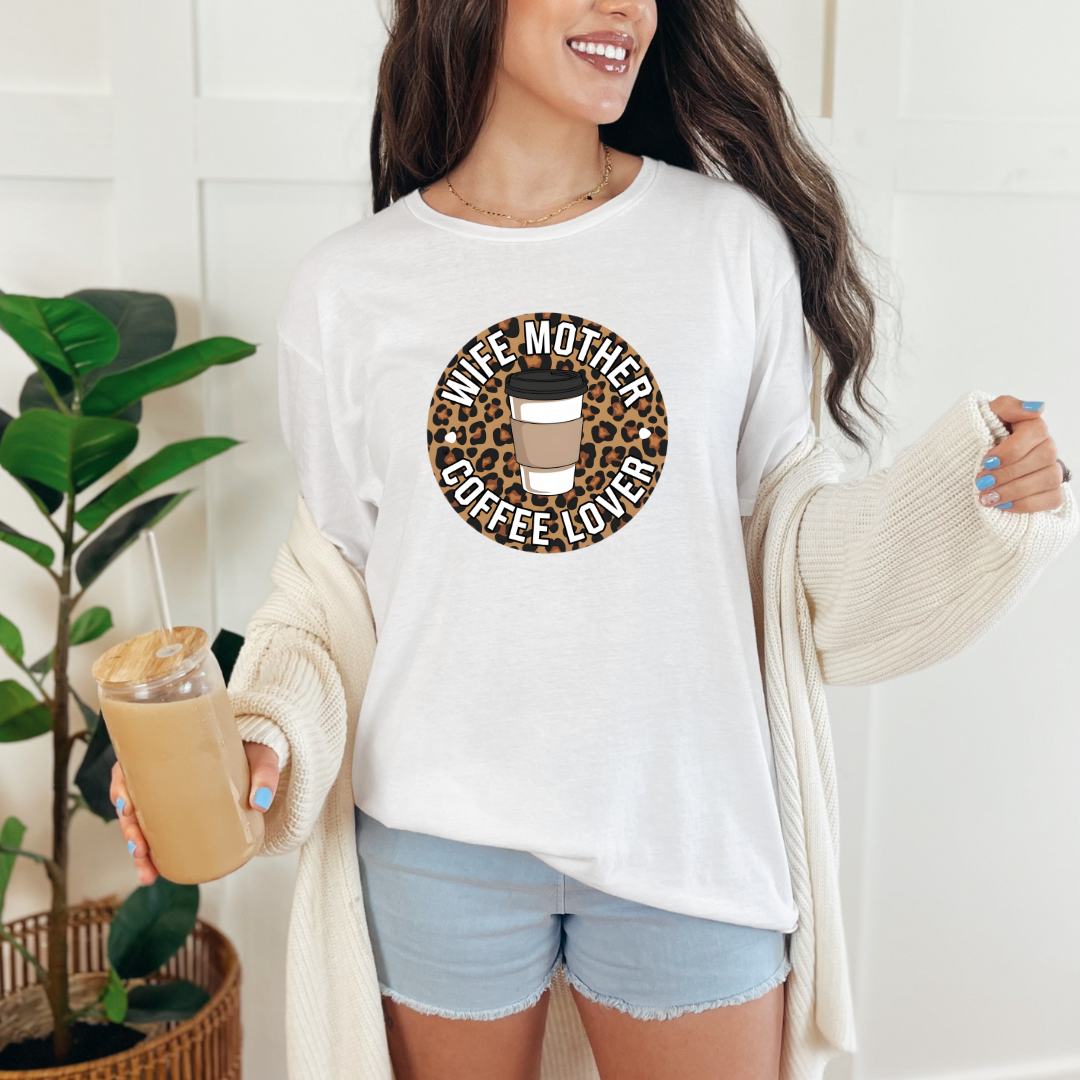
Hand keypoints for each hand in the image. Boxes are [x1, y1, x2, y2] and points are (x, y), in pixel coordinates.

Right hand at [110, 742, 280, 885]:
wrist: (261, 762)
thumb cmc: (255, 752)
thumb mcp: (261, 758)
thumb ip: (265, 775)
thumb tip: (260, 802)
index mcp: (172, 751)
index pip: (132, 764)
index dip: (121, 785)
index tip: (127, 805)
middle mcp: (163, 774)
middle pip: (130, 799)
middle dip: (128, 827)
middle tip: (139, 846)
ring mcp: (168, 796)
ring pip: (138, 822)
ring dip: (135, 847)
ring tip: (146, 869)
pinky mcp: (179, 814)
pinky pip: (155, 834)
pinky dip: (150, 855)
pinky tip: (150, 874)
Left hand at [976, 397, 1065, 513]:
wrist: (960, 469)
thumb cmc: (973, 441)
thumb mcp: (982, 418)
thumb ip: (1007, 406)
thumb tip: (1037, 408)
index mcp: (1030, 426)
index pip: (1035, 431)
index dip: (1011, 449)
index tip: (986, 460)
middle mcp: (1045, 447)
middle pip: (1043, 457)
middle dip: (1008, 473)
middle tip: (981, 482)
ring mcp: (1050, 470)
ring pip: (1048, 478)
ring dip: (1014, 490)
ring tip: (987, 497)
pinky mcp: (1050, 492)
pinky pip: (1052, 499)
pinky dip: (1026, 504)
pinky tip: (1002, 506)